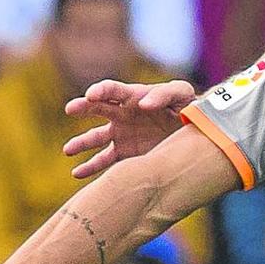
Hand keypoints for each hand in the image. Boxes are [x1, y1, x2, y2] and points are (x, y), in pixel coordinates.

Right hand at [63, 79, 196, 178]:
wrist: (197, 130)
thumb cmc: (188, 105)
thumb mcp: (181, 94)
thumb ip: (164, 94)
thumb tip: (142, 104)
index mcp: (134, 96)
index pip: (112, 90)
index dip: (101, 90)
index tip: (91, 95)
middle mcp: (123, 114)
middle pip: (97, 108)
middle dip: (83, 107)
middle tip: (72, 109)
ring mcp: (122, 134)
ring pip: (95, 138)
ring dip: (81, 143)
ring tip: (68, 150)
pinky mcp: (127, 154)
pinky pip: (104, 161)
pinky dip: (89, 167)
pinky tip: (77, 173)